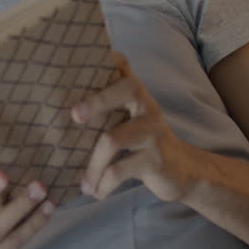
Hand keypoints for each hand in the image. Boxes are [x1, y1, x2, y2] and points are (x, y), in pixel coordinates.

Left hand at [72, 52, 196, 201]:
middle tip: (73, 116)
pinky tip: (97, 192)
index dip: (109, 57)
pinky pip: (119, 170)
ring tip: (83, 184)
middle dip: (96, 100)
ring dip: (91, 165)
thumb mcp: (131, 120)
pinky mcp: (156, 160)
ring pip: (112, 139)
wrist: (185, 172)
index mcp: (137, 95)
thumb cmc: (145, 144)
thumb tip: (63, 106)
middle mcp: (148, 107)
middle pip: (126, 89)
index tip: (83, 58)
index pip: (124, 66)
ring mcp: (154, 132)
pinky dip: (103, 184)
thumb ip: (108, 108)